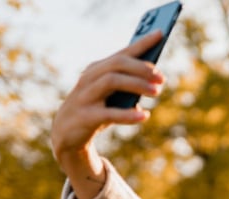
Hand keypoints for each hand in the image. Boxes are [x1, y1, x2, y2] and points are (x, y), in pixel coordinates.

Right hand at [51, 31, 164, 198]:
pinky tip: (144, 116)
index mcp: (97, 70)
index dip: (141, 43)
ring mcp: (85, 96)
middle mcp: (89, 78)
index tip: (161, 33)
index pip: (122, 53)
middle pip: (117, 64)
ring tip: (157, 93)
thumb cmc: (95, 109)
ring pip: (111, 81)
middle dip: (141, 68)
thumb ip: (129, 86)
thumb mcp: (111, 95)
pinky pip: (108, 114)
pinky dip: (127, 115)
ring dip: (137, 85)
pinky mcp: (85, 117)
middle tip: (161, 78)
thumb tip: (155, 82)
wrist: (66, 134)